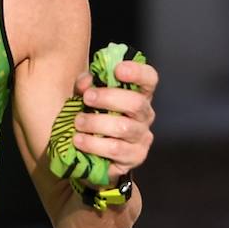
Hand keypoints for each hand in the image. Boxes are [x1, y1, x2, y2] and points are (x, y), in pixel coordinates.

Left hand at [72, 60, 158, 184]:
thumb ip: (86, 85)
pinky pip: (116, 150)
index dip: (137, 72)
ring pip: (124, 128)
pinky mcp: (135, 157)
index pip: (149, 78)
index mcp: (138, 94)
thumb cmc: (93, 117)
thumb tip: (86, 82)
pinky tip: (79, 141)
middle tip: (87, 98)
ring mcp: (142, 137)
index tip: (117, 70)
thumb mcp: (87, 96)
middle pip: (136, 103)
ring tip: (78, 123)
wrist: (91, 155)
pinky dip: (94, 144)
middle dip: (108, 98)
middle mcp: (145, 115)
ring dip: (96, 123)